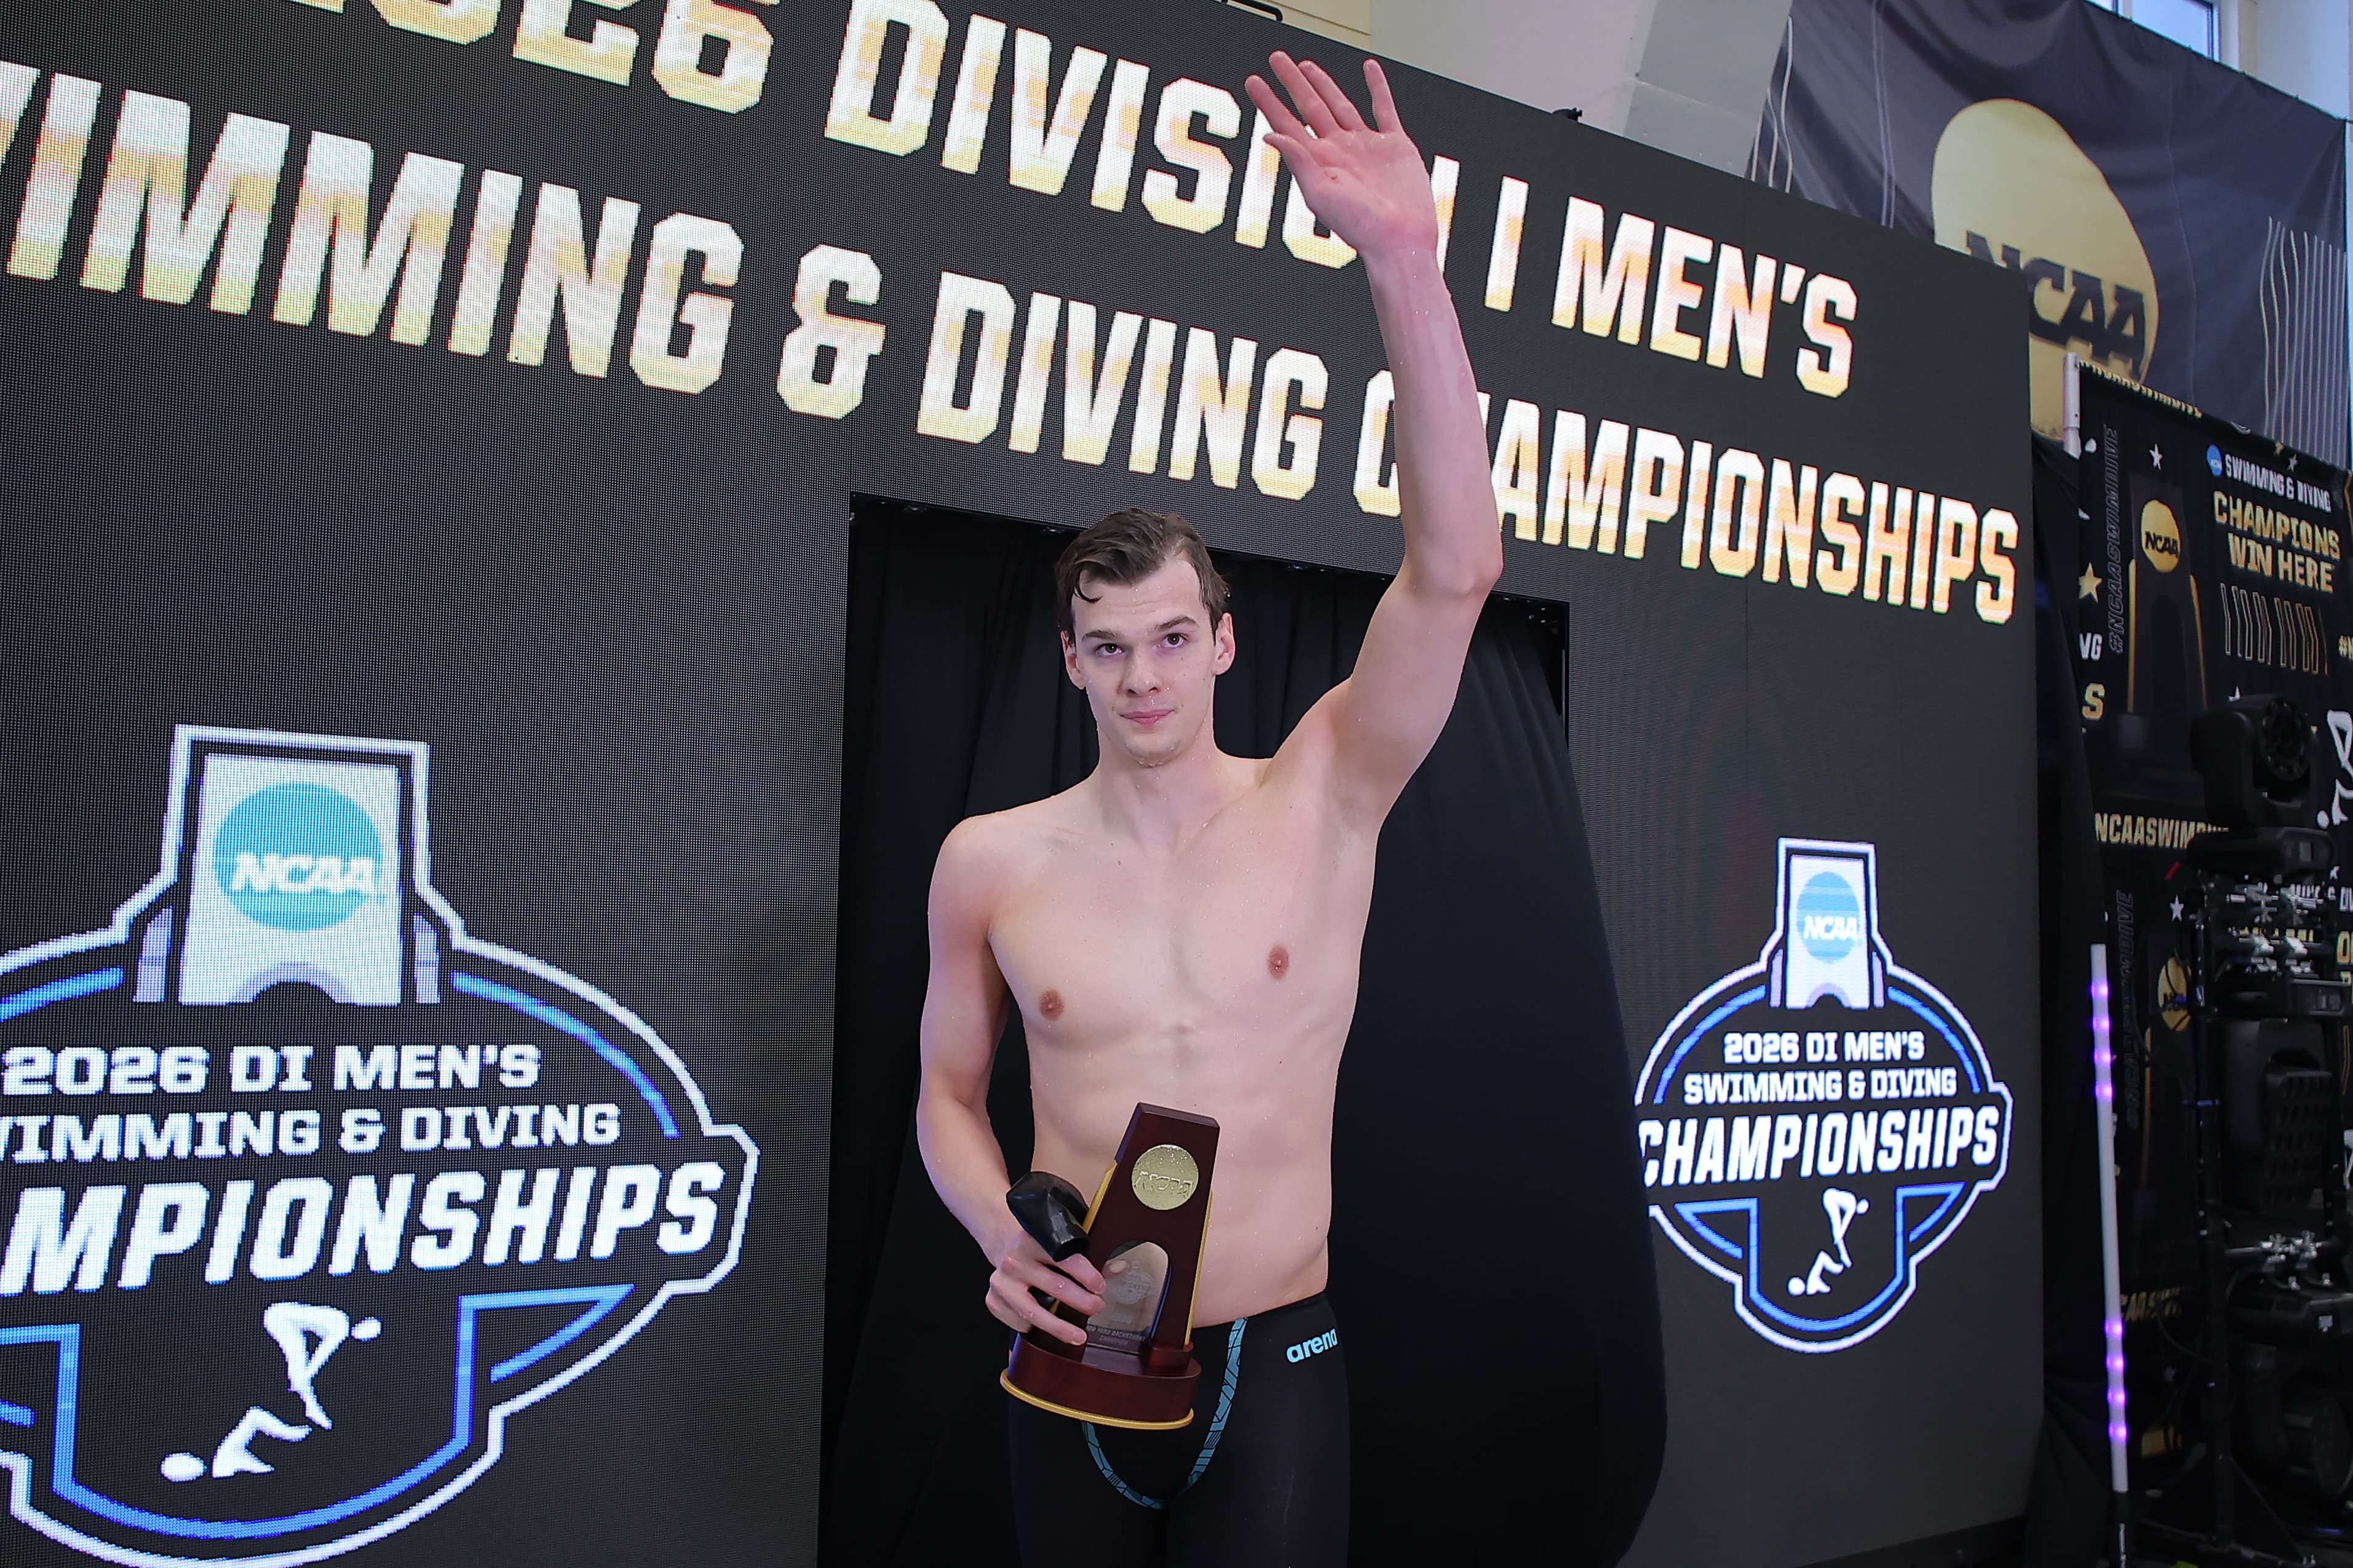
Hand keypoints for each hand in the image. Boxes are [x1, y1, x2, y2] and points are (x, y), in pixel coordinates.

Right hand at [985, 1224, 1106, 1346]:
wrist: (1003, 1241)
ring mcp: (1001, 1282)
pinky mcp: (993, 1299)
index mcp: (1033, 1239)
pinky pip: (1016, 1321)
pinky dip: (1032, 1327)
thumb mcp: (1060, 1241)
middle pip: (1053, 1286)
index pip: (1064, 1259)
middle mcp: (1014, 1260)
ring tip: (1079, 1336)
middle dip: (1080, 1301)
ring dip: (1058, 1327)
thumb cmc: (1038, 1244)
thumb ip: (1089, 1256)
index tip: (1101, 1288)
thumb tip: (1120, 1268)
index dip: (1087, 1275)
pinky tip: (1045, 1327)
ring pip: (1032, 1311)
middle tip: (1097, 1308)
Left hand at [1244, 53, 1435, 261]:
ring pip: (1340, 104)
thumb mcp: (1320, 194)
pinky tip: (1369, 69)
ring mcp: (1366, 146)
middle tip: (1277, 59)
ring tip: (1307, 65)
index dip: (1269, 102)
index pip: (1287, 124)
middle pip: (1309, 107)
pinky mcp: (1395, 145)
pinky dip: (1378, 87)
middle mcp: (1340, 151)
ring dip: (1324, 83)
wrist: (1400, 239)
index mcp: (1319, 162)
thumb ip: (1297, 161)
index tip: (1254, 81)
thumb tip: (1269, 135)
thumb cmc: (1361, 227)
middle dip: (1292, 83)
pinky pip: (1385, 108)